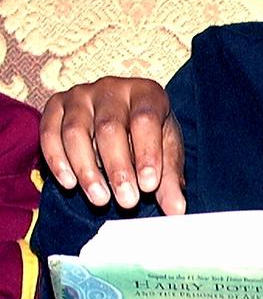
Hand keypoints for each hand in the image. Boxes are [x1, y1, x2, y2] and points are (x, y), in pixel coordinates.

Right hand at [40, 77, 185, 214]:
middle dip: (118, 169)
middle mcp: (112, 88)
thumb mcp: (164, 152)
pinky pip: (50, 133)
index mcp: (147, 92)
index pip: (146, 119)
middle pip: (109, 128)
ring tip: (101, 199)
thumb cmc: (147, 137)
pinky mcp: (56, 105)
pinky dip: (57, 160)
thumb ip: (169, 180)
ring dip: (87, 170)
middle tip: (128, 201)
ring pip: (76, 132)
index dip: (147, 153)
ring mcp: (81, 95)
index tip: (149, 186)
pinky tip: (70, 184)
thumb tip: (176, 210)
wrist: (121, 120)